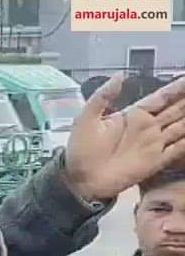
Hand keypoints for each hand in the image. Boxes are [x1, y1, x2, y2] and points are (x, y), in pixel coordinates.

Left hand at [64, 73, 184, 201]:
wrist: (80, 179)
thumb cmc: (81, 149)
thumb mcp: (86, 118)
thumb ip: (103, 96)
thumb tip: (119, 75)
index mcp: (134, 115)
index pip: (162, 97)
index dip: (177, 88)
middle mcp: (148, 127)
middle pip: (177, 110)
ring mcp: (155, 144)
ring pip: (182, 126)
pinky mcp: (157, 161)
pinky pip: (180, 149)